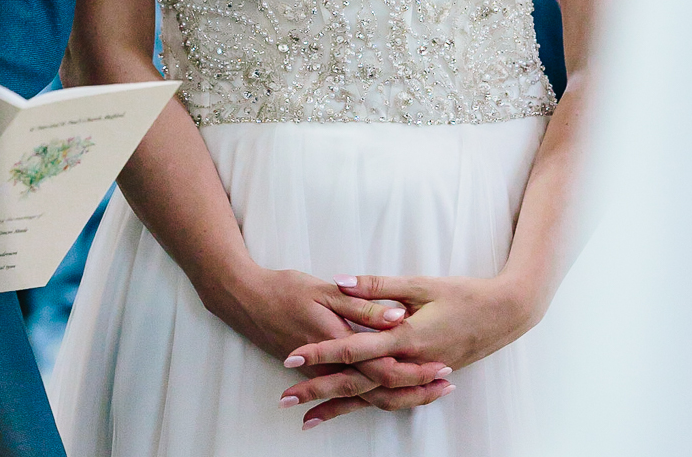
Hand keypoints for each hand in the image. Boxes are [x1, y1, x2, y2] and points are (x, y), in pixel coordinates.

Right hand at [202, 263, 451, 427]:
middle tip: (446, 386)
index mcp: (337, 341)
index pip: (384, 366)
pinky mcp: (316, 374)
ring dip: (399, 397)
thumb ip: (363, 305)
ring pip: (366, 398)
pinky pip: (348, 396)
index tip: (442, 366)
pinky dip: (371, 402)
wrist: (245, 300)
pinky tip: (388, 400)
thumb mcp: (324, 289)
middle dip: (416, 390)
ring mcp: (322, 373)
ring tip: (429, 394)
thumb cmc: (284, 289)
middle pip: (381, 389)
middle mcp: (332, 365)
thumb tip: (398, 315)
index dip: (415, 369)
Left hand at [281, 274, 539, 426]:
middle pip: (357, 383)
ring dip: (340, 407)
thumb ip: (378, 286)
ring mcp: (419, 373)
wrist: (506, 314)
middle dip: (320, 391)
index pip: (354, 349)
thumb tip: (340, 281)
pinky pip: (393, 398)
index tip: (293, 357)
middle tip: (287, 400)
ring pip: (373, 398)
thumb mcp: (420, 284)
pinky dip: (368, 405)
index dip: (322, 353)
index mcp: (406, 337)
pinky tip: (349, 409)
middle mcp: (410, 362)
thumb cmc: (464, 294)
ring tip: (309, 418)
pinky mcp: (425, 376)